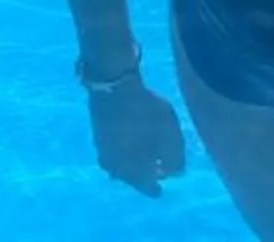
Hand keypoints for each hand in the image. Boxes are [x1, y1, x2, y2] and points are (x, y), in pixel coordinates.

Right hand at [84, 75, 186, 196]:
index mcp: (132, 173)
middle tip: (154, 169)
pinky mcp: (98, 133)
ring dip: (132, 161)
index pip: (147, 187)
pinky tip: (131, 138)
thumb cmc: (147, 114)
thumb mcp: (170, 136)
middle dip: (143, 174)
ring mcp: (102, 150)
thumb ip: (175, 159)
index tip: (161, 188)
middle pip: (131, 176)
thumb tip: (176, 174)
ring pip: (119, 163)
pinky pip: (113, 148)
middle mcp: (113, 167)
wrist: (113, 86)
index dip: (156, 187)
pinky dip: (123, 146)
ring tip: (144, 154)